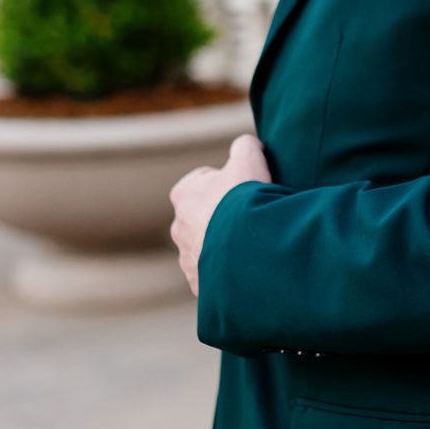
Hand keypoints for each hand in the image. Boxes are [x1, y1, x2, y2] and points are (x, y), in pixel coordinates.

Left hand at [169, 133, 271, 297]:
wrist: (247, 248)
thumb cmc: (244, 200)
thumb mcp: (249, 159)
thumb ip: (245, 146)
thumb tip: (247, 144)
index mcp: (184, 195)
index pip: (201, 181)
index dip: (225, 181)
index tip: (243, 187)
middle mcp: (178, 227)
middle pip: (202, 217)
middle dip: (222, 216)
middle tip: (250, 217)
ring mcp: (187, 258)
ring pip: (207, 247)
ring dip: (225, 245)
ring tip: (251, 243)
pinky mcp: (199, 283)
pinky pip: (215, 274)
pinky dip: (229, 270)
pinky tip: (248, 264)